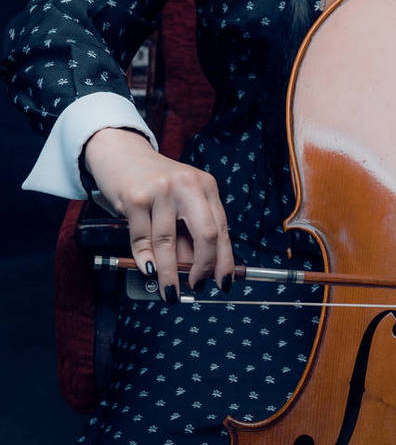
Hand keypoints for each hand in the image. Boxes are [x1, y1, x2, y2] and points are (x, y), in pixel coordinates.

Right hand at [83, 127, 234, 300]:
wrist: (121, 153)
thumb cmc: (154, 183)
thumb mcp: (180, 200)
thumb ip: (189, 231)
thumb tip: (194, 270)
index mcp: (205, 186)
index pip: (221, 229)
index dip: (224, 260)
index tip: (223, 282)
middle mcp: (187, 185)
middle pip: (205, 234)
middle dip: (203, 267)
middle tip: (196, 286)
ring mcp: (161, 190)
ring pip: (168, 243)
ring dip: (169, 274)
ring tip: (170, 291)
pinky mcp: (135, 197)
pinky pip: (142, 239)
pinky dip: (145, 259)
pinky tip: (148, 269)